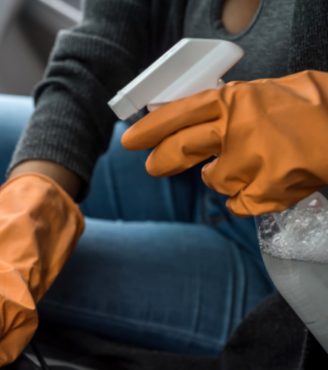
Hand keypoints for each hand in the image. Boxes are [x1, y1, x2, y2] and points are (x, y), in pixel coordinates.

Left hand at [121, 70, 327, 216]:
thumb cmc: (312, 110)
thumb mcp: (265, 95)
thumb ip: (230, 107)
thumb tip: (193, 119)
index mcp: (235, 101)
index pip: (180, 114)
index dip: (151, 129)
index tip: (131, 140)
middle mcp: (237, 130)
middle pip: (181, 148)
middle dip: (163, 160)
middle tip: (153, 166)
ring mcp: (250, 162)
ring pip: (215, 181)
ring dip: (228, 177)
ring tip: (258, 162)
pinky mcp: (266, 190)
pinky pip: (239, 203)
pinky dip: (250, 197)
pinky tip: (269, 182)